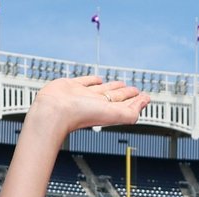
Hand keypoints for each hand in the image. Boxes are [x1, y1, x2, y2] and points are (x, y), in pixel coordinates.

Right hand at [29, 75, 149, 138]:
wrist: (54, 111)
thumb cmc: (80, 115)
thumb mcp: (112, 114)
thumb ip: (130, 112)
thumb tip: (144, 103)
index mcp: (106, 111)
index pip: (125, 105)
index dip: (136, 101)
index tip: (145, 97)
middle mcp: (96, 104)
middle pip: (115, 98)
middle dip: (126, 94)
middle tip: (135, 90)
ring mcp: (83, 96)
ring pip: (102, 90)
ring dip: (112, 87)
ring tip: (120, 84)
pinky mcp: (71, 87)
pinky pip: (85, 82)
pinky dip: (93, 80)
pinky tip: (98, 79)